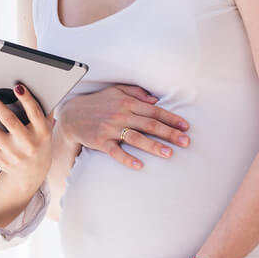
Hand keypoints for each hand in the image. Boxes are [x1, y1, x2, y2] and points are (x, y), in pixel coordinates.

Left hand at [0, 83, 51, 191]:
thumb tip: (40, 88)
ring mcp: (12, 152)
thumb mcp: (46, 129)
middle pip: (9, 120)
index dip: (26, 100)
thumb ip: (43, 111)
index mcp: (42, 133)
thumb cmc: (38, 144)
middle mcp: (27, 144)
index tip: (17, 87)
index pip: (35, 113)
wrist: (31, 174)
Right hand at [56, 85, 190, 168]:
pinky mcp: (100, 142)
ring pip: (136, 138)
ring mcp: (110, 129)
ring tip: (169, 154)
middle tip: (186, 142)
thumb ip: (136, 93)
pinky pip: (116, 151)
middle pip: (149, 125)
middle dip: (169, 133)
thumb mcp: (116, 92)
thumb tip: (156, 100)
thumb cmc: (98, 103)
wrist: (72, 115)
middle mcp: (120, 115)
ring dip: (153, 146)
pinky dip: (127, 158)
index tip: (186, 126)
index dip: (171, 118)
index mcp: (127, 103)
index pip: (154, 111)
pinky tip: (139, 165)